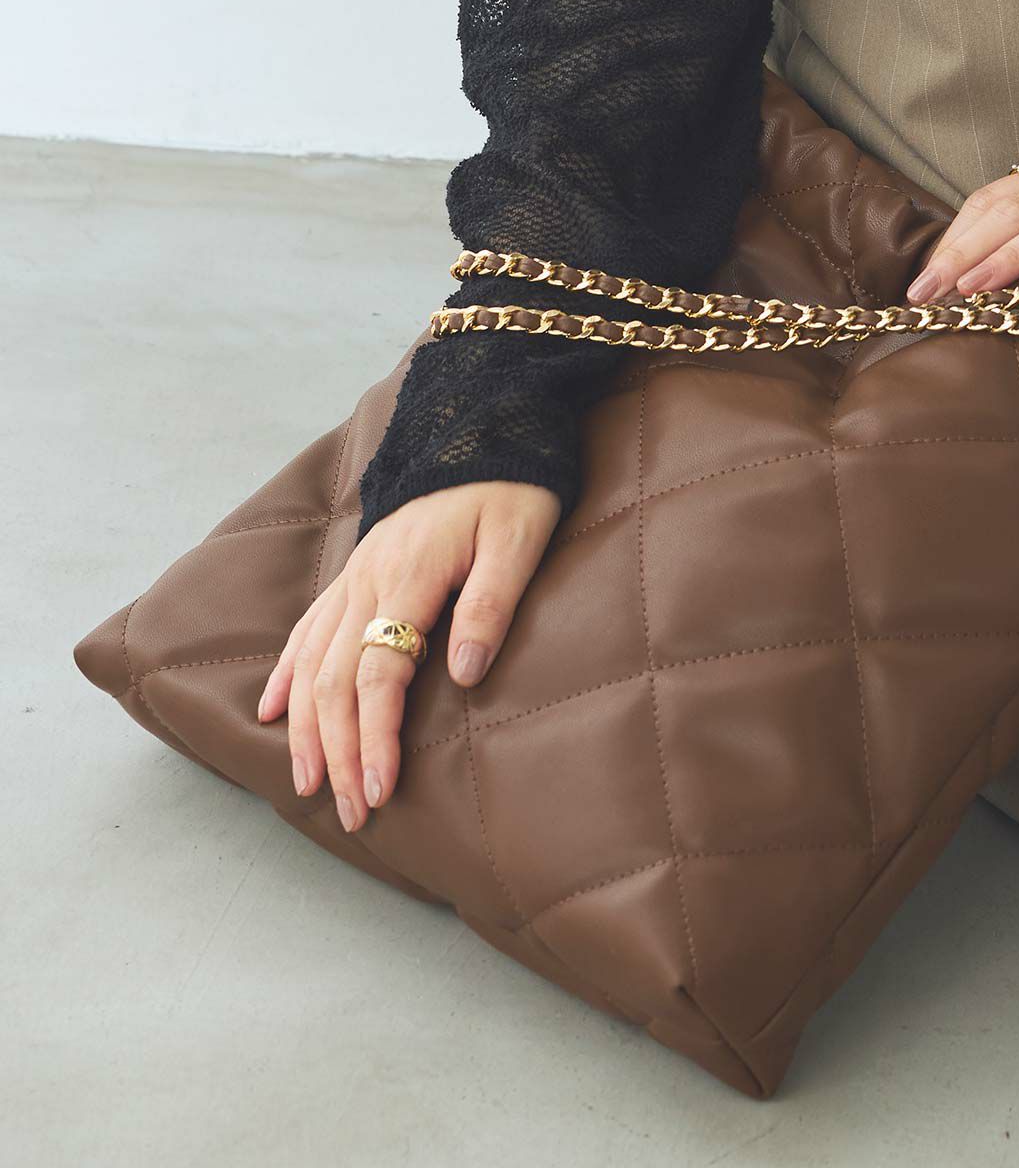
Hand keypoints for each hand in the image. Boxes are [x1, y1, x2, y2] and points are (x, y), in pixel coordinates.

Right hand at [255, 479, 560, 832]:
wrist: (485, 432)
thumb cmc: (512, 490)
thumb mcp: (519, 541)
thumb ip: (491, 603)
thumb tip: (465, 673)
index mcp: (407, 575)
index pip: (378, 673)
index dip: (374, 737)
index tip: (378, 791)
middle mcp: (367, 579)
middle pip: (335, 680)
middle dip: (336, 752)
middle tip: (349, 814)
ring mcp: (355, 576)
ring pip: (310, 662)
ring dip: (305, 728)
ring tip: (306, 784)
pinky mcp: (356, 572)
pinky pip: (307, 630)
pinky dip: (286, 676)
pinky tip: (271, 712)